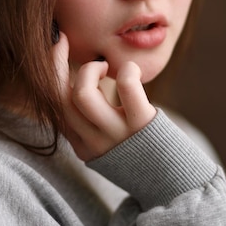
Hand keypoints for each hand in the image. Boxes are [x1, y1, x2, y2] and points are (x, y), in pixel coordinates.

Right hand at [52, 32, 155, 160]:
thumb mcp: (109, 144)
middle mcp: (93, 142)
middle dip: (55, 60)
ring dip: (91, 70)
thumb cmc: (143, 154)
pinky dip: (128, 71)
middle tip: (65, 40)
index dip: (50, 70)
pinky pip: (126, 87)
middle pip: (58, 97)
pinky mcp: (141, 126)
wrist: (176, 185)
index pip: (53, 104)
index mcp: (81, 145)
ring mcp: (115, 135)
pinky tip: (133, 71)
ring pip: (82, 93)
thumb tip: (84, 81)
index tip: (57, 45)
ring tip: (107, 67)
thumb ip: (93, 122)